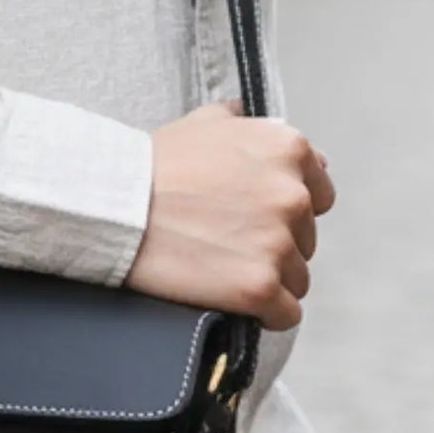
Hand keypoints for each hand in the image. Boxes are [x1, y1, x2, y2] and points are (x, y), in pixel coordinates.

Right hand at [125, 101, 335, 329]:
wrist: (114, 204)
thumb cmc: (152, 165)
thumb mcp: (202, 123)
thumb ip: (243, 123)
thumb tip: (259, 119)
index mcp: (288, 150)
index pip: (319, 196)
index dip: (283, 210)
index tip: (251, 216)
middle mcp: (293, 195)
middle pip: (305, 239)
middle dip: (272, 243)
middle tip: (224, 240)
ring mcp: (279, 243)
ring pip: (297, 277)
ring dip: (266, 277)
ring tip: (220, 267)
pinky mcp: (260, 286)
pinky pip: (285, 313)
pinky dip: (263, 312)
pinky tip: (230, 297)